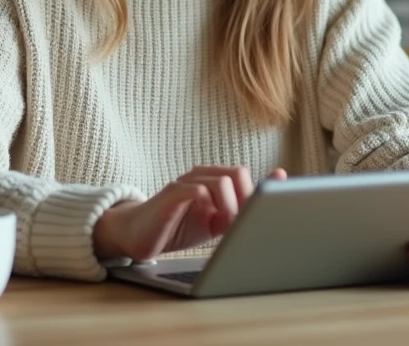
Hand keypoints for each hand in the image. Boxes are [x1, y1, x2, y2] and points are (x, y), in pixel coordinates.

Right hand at [93, 166, 287, 262]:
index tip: (271, 206)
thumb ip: (238, 214)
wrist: (138, 235)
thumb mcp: (215, 223)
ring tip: (224, 226)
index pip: (245, 176)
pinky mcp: (171, 193)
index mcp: (214, 180)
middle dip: (245, 200)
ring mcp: (185, 182)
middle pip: (239, 173)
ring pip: (221, 181)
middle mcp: (201, 176)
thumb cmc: (178, 228)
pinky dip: (209, 205)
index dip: (258, 193)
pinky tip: (208, 219)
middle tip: (238, 224)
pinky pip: (197, 190)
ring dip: (230, 206)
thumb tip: (266, 207)